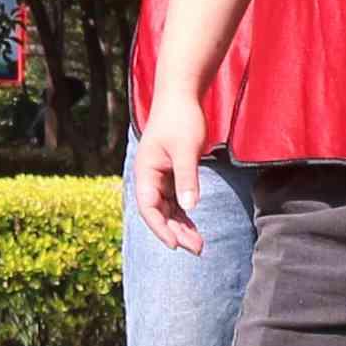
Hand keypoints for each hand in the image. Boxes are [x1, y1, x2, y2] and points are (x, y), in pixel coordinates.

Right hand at [129, 94, 211, 255]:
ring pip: (167, 210)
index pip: (149, 208)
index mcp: (145, 172)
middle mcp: (149, 178)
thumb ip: (187, 178)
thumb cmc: (181, 119)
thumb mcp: (186, 150)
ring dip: (181, 227)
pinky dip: (184, 214)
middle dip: (176, 232)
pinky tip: (195, 227)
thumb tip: (190, 207)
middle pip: (159, 213)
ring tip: (199, 245)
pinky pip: (175, 201)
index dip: (161, 228)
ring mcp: (159, 177)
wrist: (181, 96)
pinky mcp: (171, 174)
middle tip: (197, 249)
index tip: (176, 245)